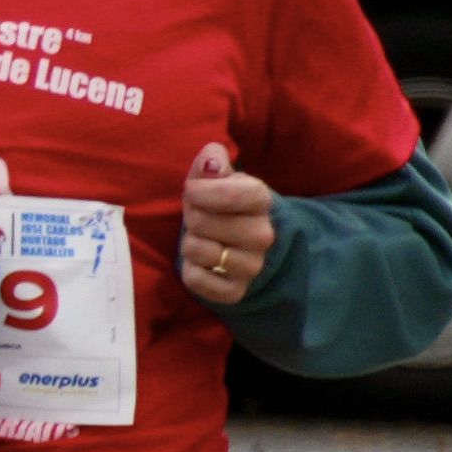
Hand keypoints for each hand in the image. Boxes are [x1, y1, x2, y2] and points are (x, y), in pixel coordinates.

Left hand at [178, 148, 276, 307]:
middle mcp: (262, 235)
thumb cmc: (225, 207)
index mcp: (262, 201)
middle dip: (191, 217)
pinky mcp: (235, 291)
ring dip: (189, 244)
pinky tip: (203, 263)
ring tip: (203, 239)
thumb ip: (212, 163)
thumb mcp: (220, 180)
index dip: (200, 191)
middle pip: (203, 221)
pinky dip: (191, 270)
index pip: (231, 193)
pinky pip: (195, 279)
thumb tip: (210, 159)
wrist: (244, 247)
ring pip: (197, 250)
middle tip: (200, 219)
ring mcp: (251, 266)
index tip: (193, 191)